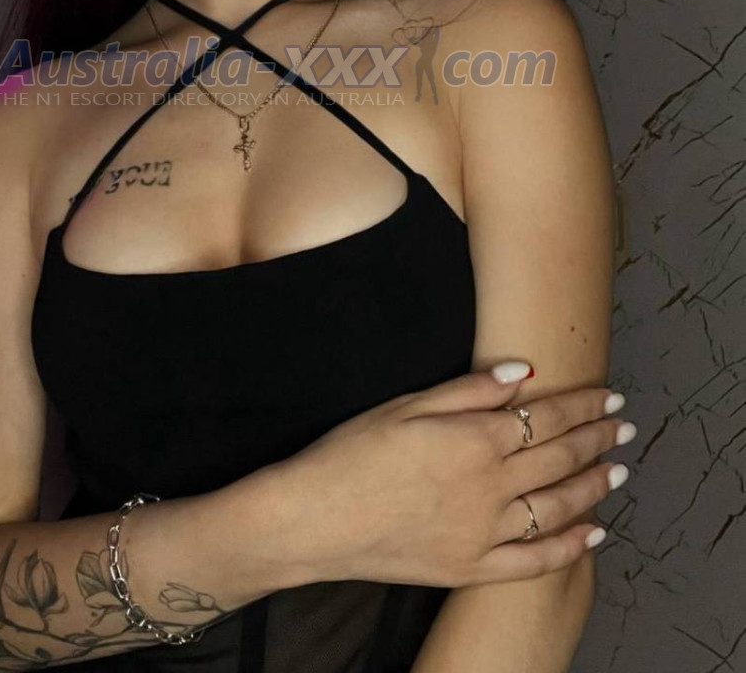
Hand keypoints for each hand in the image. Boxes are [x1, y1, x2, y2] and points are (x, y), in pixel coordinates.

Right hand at [275, 365, 632, 587]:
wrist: (315, 520)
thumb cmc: (352, 455)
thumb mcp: (406, 405)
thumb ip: (469, 390)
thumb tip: (521, 372)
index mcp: (474, 439)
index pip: (546, 417)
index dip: (582, 405)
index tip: (608, 396)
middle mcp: (489, 486)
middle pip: (559, 457)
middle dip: (598, 438)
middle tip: (623, 426)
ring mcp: (484, 532)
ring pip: (557, 506)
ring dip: (593, 485)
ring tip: (617, 471)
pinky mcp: (472, 567)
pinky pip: (535, 560)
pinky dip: (570, 546)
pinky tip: (592, 532)